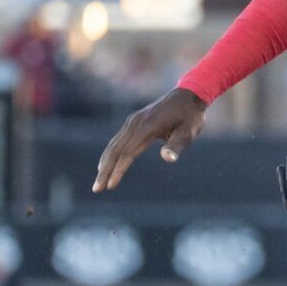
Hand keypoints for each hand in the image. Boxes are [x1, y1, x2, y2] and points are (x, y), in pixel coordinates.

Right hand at [93, 87, 209, 192]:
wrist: (188, 95)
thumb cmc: (190, 117)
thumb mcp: (188, 133)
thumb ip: (176, 145)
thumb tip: (168, 159)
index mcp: (148, 127)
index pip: (128, 153)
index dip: (119, 170)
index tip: (111, 186)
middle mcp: (135, 123)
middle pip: (115, 150)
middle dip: (105, 171)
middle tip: (97, 189)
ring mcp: (133, 121)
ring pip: (113, 145)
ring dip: (104, 164)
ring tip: (98, 182)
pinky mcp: (133, 121)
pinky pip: (118, 140)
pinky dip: (110, 154)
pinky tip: (106, 164)